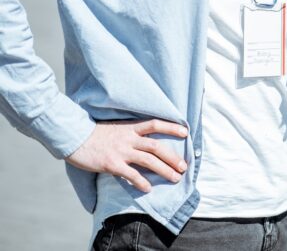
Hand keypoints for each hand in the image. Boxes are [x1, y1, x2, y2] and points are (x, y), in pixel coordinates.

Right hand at [65, 120, 188, 192]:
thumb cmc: (94, 134)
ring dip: (164, 170)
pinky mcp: (111, 164)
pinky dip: (141, 182)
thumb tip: (143, 142)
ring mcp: (121, 151)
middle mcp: (128, 138)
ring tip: (175, 178)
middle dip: (173, 157)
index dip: (171, 127)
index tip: (186, 131)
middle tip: (183, 167)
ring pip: (149, 161)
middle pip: (157, 147)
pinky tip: (148, 189)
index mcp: (130, 128)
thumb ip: (130, 134)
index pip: (155, 124)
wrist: (74, 137)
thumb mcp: (116, 128)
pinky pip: (131, 174)